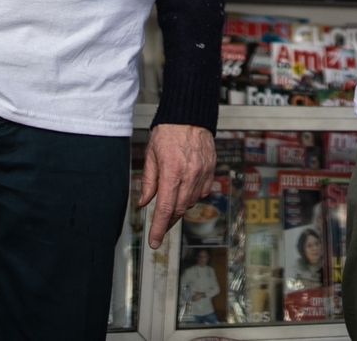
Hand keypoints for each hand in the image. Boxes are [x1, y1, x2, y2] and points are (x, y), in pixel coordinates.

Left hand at [139, 123, 215, 249]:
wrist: (190, 114)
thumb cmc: (168, 131)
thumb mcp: (151, 155)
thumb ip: (148, 181)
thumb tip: (144, 202)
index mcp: (171, 171)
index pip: (165, 208)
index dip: (159, 228)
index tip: (154, 242)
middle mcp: (189, 174)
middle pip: (180, 209)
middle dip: (169, 222)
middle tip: (160, 228)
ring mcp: (202, 173)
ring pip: (191, 203)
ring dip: (180, 209)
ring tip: (170, 208)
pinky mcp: (211, 170)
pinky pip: (202, 192)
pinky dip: (193, 197)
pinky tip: (185, 192)